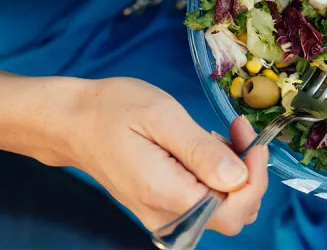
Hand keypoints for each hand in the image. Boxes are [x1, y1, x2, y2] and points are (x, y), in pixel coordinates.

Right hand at [44, 77, 267, 234]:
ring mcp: (162, 216)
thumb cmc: (111, 110)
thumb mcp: (161, 115)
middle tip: (236, 130)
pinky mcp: (160, 208)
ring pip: (220, 209)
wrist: (72, 123)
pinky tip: (199, 146)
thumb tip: (239, 177)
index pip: (233, 210)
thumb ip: (200, 151)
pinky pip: (202, 202)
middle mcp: (165, 216)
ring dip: (232, 173)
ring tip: (212, 134)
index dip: (254, 177)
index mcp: (166, 193)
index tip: (251, 138)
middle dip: (247, 173)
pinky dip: (213, 176)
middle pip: (232, 215)